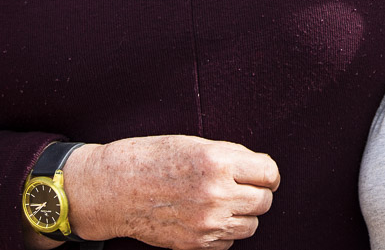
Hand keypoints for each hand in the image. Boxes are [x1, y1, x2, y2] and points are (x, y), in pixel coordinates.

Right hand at [64, 135, 278, 248]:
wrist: (115, 189)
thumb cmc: (152, 159)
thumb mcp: (195, 144)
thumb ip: (231, 157)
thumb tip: (260, 171)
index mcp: (218, 162)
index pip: (269, 173)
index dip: (267, 173)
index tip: (261, 173)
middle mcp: (216, 193)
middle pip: (264, 201)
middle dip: (257, 193)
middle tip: (242, 186)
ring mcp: (206, 222)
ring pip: (251, 225)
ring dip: (244, 214)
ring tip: (224, 201)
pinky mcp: (195, 243)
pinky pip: (229, 242)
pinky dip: (225, 231)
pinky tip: (208, 216)